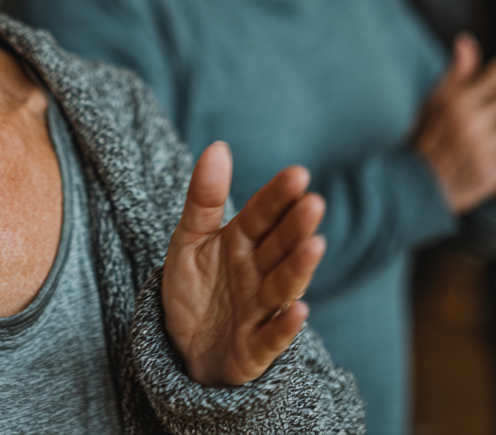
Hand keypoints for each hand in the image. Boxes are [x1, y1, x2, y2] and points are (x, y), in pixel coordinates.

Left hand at [162, 143, 325, 386]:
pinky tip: (300, 311)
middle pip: (279, 246)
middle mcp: (258, 272)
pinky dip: (286, 326)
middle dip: (295, 226)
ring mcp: (259, 310)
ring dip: (299, 267)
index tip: (297, 174)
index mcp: (242, 241)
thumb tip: (218, 146)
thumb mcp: (188, 239)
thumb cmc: (193, 288)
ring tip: (314, 245)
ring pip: (282, 286)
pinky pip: (271, 337)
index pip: (263, 214)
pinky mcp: (254, 348)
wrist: (182, 346)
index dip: (278, 196)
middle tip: (312, 203)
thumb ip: (203, 198)